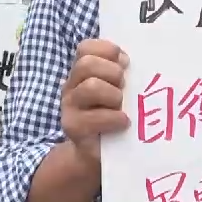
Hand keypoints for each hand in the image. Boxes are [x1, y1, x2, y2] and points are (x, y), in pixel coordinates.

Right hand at [61, 39, 129, 166]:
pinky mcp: (73, 127)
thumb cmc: (113, 116)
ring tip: (122, 105)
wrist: (98, 153)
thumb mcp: (117, 90)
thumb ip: (121, 73)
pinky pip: (95, 117)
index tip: (126, 63)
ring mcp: (70, 106)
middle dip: (113, 72)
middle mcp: (71, 86)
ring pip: (91, 86)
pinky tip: (123, 122)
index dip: (108, 50)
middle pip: (87, 64)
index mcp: (82, 72)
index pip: (86, 48)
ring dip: (113, 95)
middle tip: (124, 86)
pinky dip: (115, 118)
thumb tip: (131, 62)